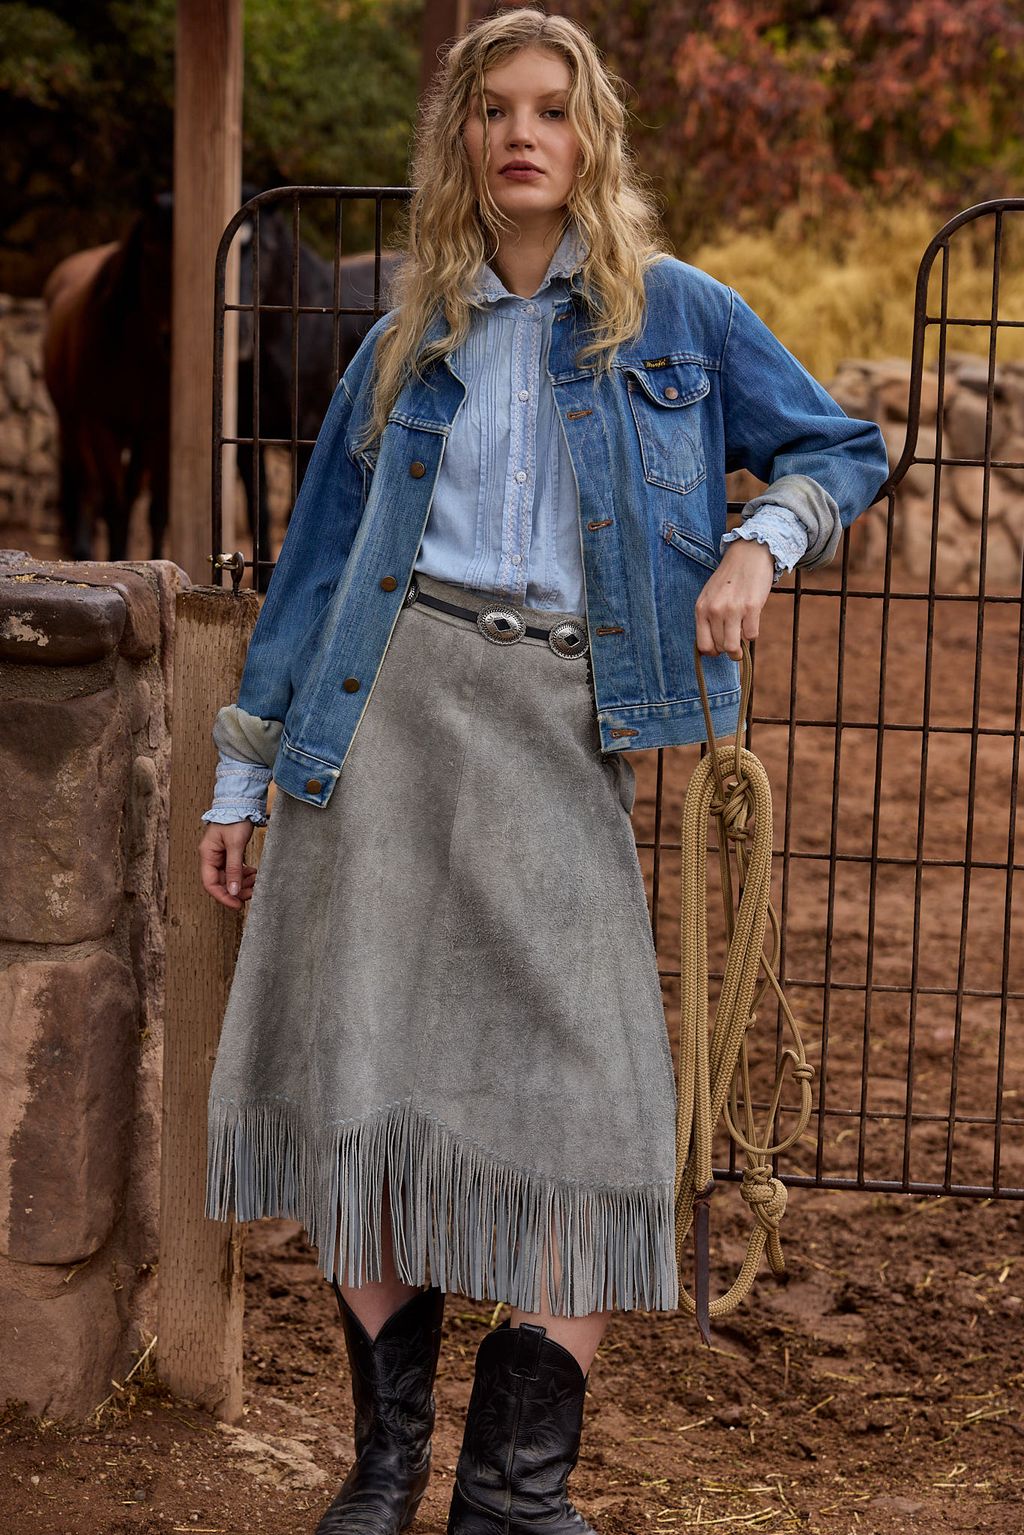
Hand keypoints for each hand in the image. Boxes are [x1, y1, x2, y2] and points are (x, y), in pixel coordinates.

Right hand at [200, 820, 257, 909]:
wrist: (241, 802)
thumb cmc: (235, 819)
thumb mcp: (235, 845)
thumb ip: (234, 869)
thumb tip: (233, 891)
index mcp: (207, 854)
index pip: (210, 883)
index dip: (223, 896)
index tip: (237, 905)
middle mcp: (211, 856)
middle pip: (221, 882)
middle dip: (236, 890)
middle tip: (251, 893)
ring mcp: (220, 854)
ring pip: (229, 876)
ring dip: (241, 882)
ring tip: (255, 881)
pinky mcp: (229, 852)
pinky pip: (234, 869)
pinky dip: (243, 874)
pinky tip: (253, 874)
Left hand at [694, 538, 774, 658]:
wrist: (748, 555)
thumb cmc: (729, 579)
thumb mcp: (709, 596)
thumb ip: (707, 618)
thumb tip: (712, 648)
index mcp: (701, 609)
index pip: (703, 646)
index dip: (713, 652)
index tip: (720, 649)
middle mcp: (714, 610)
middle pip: (720, 647)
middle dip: (728, 649)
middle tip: (735, 642)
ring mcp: (732, 609)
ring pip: (733, 647)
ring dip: (740, 649)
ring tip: (742, 642)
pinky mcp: (751, 607)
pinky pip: (751, 635)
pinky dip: (752, 634)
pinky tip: (751, 622)